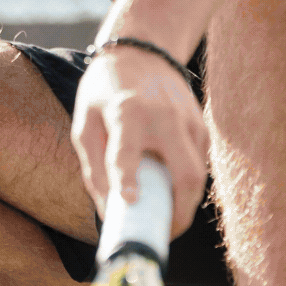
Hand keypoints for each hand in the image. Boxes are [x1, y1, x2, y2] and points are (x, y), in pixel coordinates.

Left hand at [70, 48, 208, 238]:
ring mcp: (188, 120)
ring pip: (198, 174)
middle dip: (179, 213)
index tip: (130, 201)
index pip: (128, 149)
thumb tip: (108, 211)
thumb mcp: (85, 122)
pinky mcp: (200, 124)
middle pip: (185, 174)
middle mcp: (164, 117)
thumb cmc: (106, 90)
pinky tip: (171, 192)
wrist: (142, 50)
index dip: (127, 177)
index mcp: (127, 112)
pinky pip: (198, 163)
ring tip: (166, 222)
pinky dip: (186, 183)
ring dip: (185, 203)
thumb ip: (93, 167)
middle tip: (164, 235)